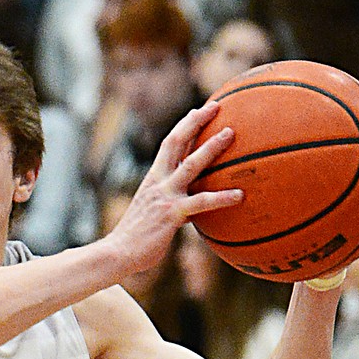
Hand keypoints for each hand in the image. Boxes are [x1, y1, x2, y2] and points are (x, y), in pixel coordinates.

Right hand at [107, 103, 240, 277]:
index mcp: (153, 179)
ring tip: (230, 133)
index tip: (199, 111)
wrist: (118, 253)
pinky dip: (222, 197)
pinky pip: (201, 202)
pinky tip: (240, 195)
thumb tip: (191, 211)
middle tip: (217, 106)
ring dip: (211, 147)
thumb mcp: (153, 214)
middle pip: (177, 142)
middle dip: (196, 121)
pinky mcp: (172, 213)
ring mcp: (165, 196)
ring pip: (191, 164)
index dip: (185, 125)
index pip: (169, 144)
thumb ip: (171, 206)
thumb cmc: (136, 239)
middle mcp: (158, 182)